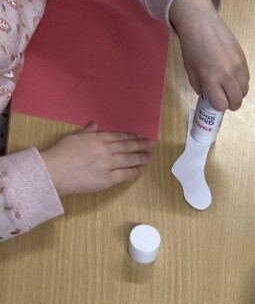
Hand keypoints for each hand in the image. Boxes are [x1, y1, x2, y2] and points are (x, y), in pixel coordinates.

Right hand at [40, 123, 154, 195]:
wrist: (55, 171)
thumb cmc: (60, 153)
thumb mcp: (73, 136)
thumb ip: (87, 131)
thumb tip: (96, 124)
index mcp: (97, 138)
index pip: (118, 137)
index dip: (130, 136)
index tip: (139, 136)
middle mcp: (105, 150)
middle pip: (127, 146)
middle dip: (141, 144)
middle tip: (151, 143)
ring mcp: (107, 164)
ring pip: (129, 159)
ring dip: (141, 157)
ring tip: (150, 156)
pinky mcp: (107, 179)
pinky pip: (124, 175)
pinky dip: (134, 172)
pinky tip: (141, 169)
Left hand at [169, 0, 249, 111]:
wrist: (200, 22)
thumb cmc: (191, 46)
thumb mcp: (190, 70)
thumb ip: (199, 86)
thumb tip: (209, 96)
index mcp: (210, 78)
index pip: (222, 104)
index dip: (219, 106)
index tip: (216, 102)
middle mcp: (226, 74)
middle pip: (237, 101)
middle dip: (231, 104)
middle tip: (226, 100)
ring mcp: (237, 65)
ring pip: (244, 91)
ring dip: (238, 93)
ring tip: (230, 88)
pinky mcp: (243, 57)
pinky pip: (247, 78)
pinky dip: (241, 82)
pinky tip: (233, 76)